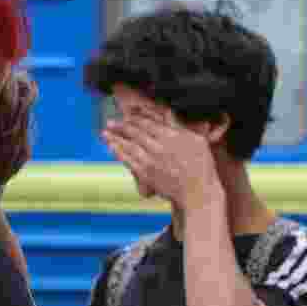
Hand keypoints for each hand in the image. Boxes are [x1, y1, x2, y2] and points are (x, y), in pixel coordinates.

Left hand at [101, 109, 220, 208]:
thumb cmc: (201, 166)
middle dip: (121, 126)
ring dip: (115, 138)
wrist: (197, 191)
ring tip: (105, 133)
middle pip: (136, 133)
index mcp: (172, 137)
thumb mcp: (197, 140)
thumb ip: (179, 126)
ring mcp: (151, 161)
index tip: (128, 115)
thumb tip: (168, 113)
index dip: (136, 119)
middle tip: (110, 122)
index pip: (149, 124)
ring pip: (129, 146)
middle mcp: (159, 147)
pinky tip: (112, 148)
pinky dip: (119, 153)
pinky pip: (128, 161)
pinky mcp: (146, 174)